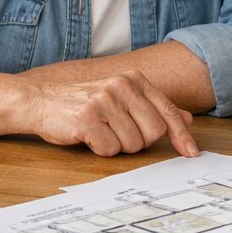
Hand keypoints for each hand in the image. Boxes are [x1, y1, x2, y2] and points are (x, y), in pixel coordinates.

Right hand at [27, 71, 198, 157]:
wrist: (40, 101)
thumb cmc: (83, 104)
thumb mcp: (121, 98)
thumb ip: (152, 107)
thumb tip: (186, 119)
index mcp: (133, 79)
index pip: (166, 111)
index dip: (181, 135)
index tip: (191, 152)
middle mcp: (121, 86)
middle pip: (153, 132)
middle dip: (139, 142)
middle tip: (118, 134)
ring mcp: (104, 100)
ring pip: (132, 144)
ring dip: (117, 146)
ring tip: (101, 132)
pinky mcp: (87, 118)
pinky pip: (110, 149)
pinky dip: (101, 150)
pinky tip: (89, 136)